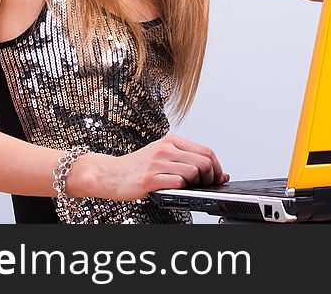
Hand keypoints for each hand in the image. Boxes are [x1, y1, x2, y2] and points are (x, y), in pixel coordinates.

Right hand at [75, 134, 229, 200]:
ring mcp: (158, 162)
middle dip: (211, 177)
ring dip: (198, 184)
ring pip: (193, 172)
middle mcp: (166, 149)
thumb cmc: (138, 167)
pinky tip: (177, 189)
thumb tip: (220, 173)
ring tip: (190, 188)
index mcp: (172, 141)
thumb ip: (189, 161)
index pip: (206, 151)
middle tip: (205, 185)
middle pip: (204, 161)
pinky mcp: (150, 178)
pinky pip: (177, 182)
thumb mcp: (164, 157)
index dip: (217, 167)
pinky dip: (183, 188)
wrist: (111, 174)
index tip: (218, 178)